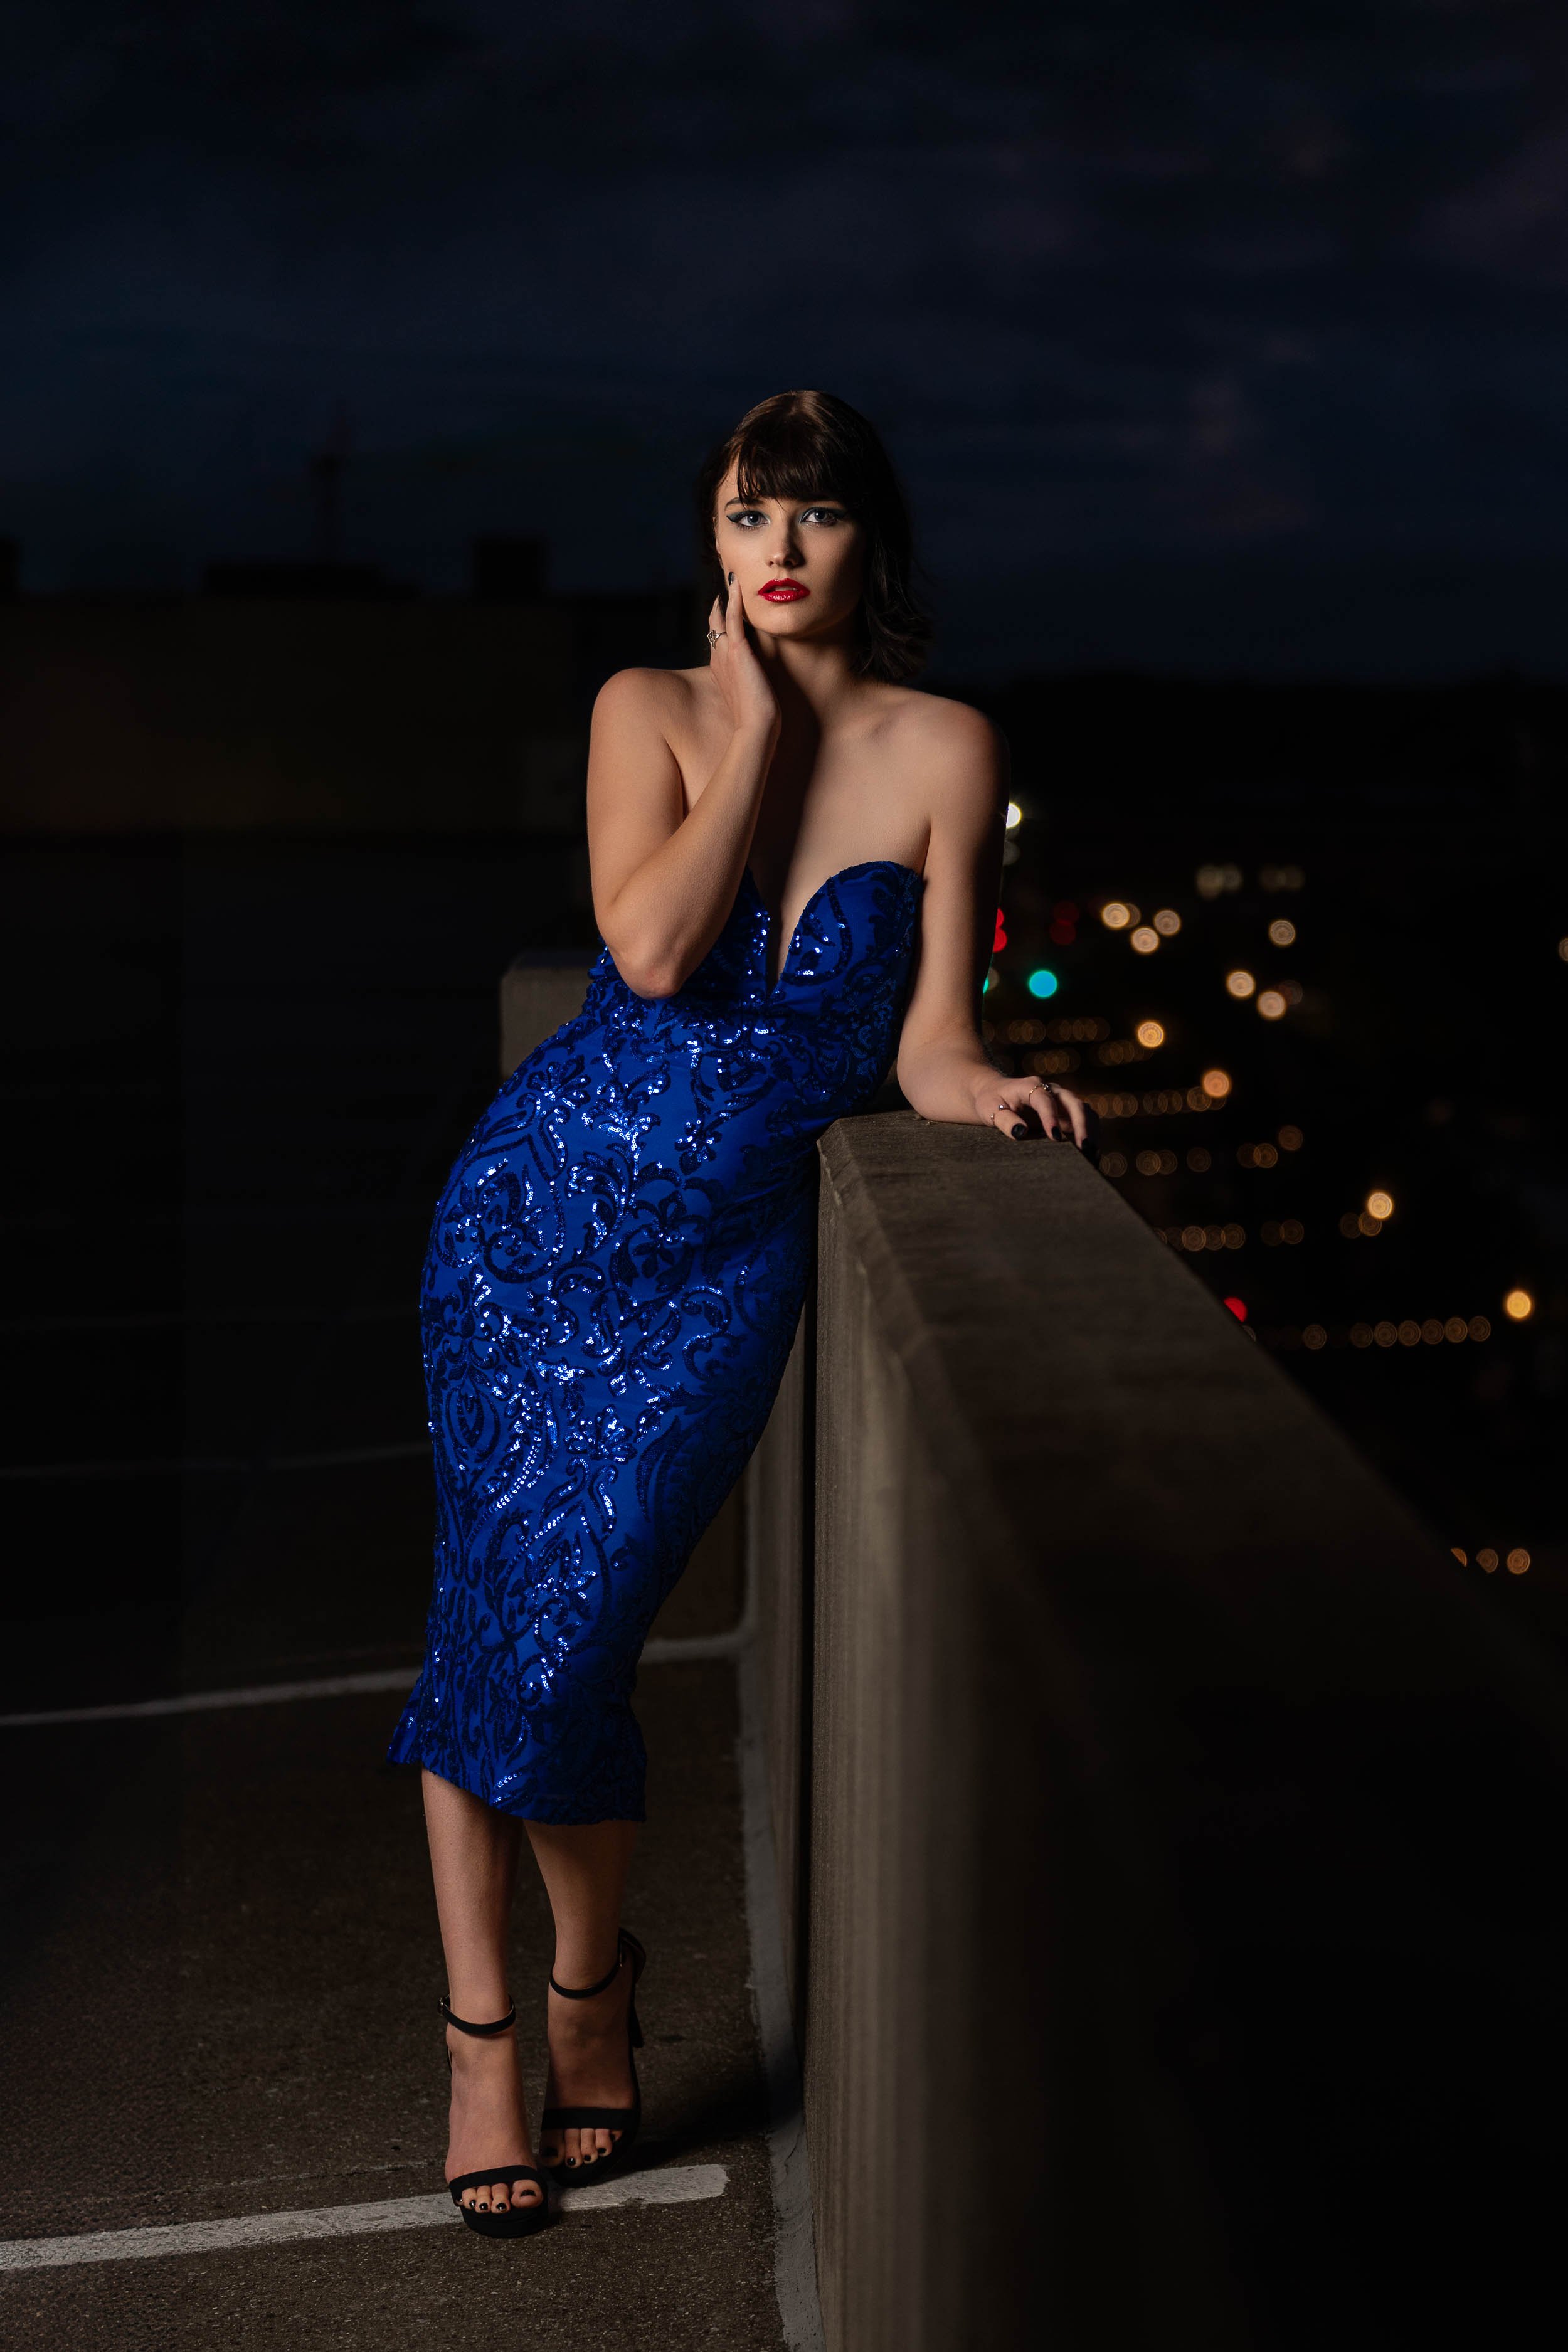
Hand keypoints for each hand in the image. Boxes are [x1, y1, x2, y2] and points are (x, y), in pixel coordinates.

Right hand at [707, 571, 778, 740]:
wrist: (756, 729)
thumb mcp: (750, 698)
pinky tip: (736, 583)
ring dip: (726, 596)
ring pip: (721, 617)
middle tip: (726, 582)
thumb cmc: (756, 721)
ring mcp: (726, 654)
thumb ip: (749, 686)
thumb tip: (757, 684)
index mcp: (720, 670)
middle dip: (719, 604)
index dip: (720, 621)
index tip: (725, 605)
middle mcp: (718, 659)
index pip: (717, 638)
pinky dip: (734, 600)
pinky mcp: (738, 651)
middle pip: (714, 623)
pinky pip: (734, 619)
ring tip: (731, 574)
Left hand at [978, 1071, 1097, 1155]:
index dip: (1051, 1118)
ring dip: (1091, 1131)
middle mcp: (1052, 1091)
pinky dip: (1090, 1135)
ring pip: (1085, 1112)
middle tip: (1084, 1148)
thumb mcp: (990, 1109)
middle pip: (1075, 1104)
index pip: (1045, 1100)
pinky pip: (1085, 1121)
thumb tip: (1021, 1132)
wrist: (995, 1093)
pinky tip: (1090, 1154)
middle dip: (1082, 1125)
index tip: (1054, 1138)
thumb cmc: (991, 1101)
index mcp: (1032, 1086)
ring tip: (1091, 1154)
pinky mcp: (1066, 1114)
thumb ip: (1005, 1120)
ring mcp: (1062, 1102)